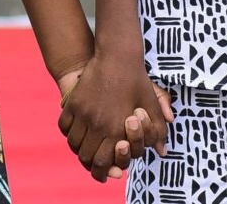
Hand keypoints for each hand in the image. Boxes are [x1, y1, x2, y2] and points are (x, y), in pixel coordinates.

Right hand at [57, 53, 169, 181]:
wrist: (117, 56)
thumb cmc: (137, 81)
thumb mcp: (151, 105)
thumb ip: (157, 131)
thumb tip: (161, 152)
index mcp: (117, 129)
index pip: (103, 162)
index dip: (102, 171)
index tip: (103, 171)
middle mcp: (98, 124)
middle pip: (86, 156)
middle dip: (90, 161)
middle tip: (94, 160)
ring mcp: (83, 113)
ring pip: (74, 143)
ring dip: (79, 147)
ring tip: (86, 144)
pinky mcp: (74, 102)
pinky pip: (64, 126)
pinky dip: (69, 132)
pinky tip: (77, 130)